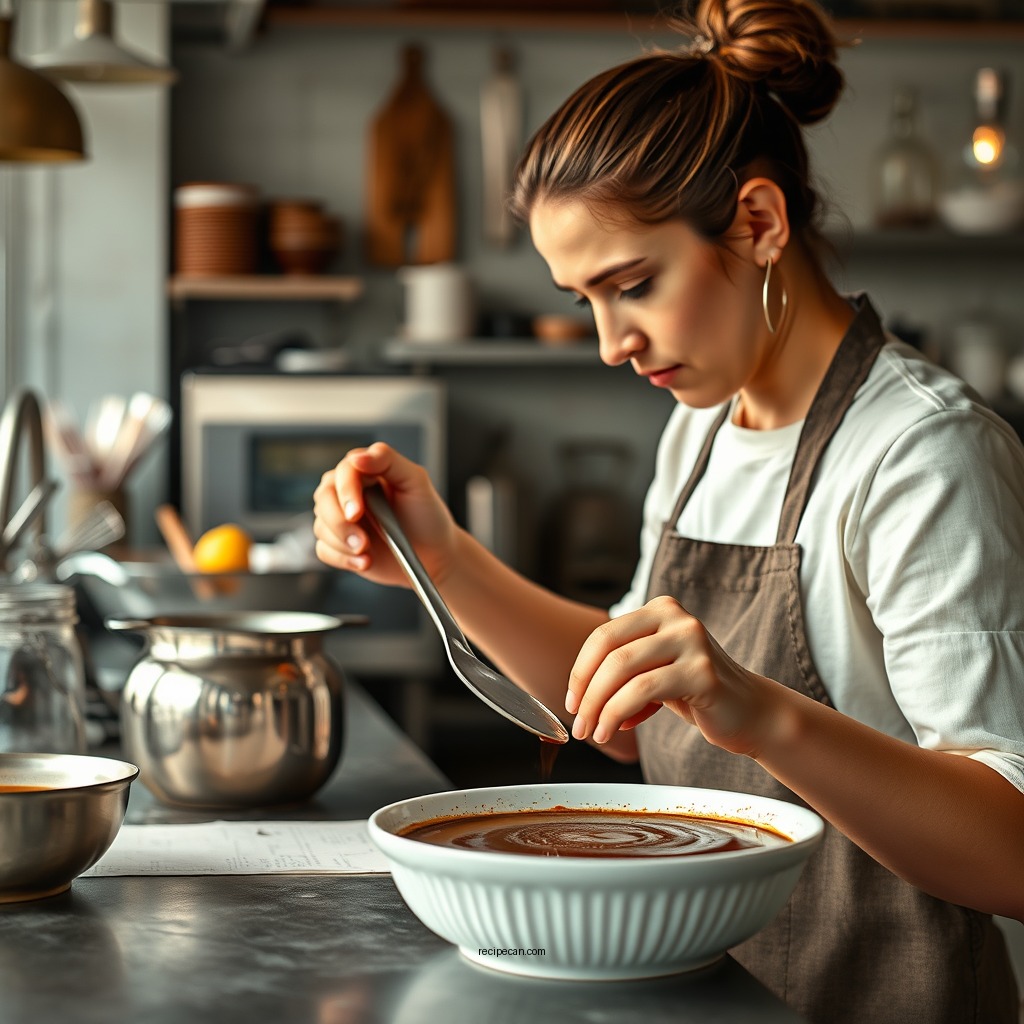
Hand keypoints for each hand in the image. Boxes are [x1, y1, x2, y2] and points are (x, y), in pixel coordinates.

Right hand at [312, 442, 458, 588]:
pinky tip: (365, 561)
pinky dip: (342, 559)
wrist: (434, 554)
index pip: (344, 472)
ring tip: (367, 551)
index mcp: (366, 471)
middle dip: (339, 522)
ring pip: (320, 526)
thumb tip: (357, 457)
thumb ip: (388, 460)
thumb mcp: (416, 481)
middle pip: (323, 498)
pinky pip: (324, 550)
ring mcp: (342, 519)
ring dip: (342, 543)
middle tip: (361, 540)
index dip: (346, 492)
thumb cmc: (427, 516)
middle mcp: (349, 493)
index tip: (356, 512)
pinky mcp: (340, 544)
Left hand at [566, 595, 779, 756]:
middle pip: (608, 649)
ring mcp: (692, 642)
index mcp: (661, 610)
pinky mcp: (702, 672)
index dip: (580, 670)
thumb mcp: (656, 671)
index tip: (572, 701)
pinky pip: (643, 690)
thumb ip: (623, 670)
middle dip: (585, 689)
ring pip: (621, 670)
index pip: (604, 635)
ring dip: (599, 707)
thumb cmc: (698, 694)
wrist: (752, 713)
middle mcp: (676, 618)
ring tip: (593, 733)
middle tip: (578, 722)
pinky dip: (618, 714)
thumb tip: (579, 696)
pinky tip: (613, 732)